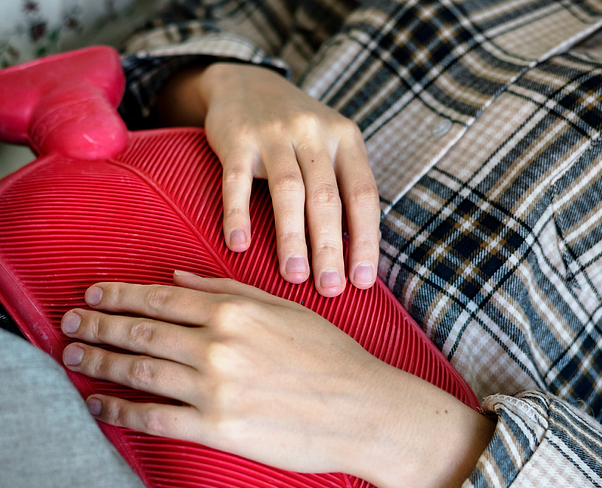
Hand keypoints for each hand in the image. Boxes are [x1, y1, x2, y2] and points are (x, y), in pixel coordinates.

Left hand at [60, 272, 494, 487]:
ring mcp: (215, 388)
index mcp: (234, 311)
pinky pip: (155, 417)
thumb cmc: (330, 357)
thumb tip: (179, 280)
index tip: (94, 295)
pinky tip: (99, 405)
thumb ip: (228, 290)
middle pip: (141, 332)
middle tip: (69, 323)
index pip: (160, 299)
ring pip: (140, 371)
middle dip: (98, 326)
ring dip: (100, 362)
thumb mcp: (283, 308)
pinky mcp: (218, 428)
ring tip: (72, 358)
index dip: (120, 296)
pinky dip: (120, 410)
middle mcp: (217, 345)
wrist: (364, 410)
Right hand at [156, 64, 380, 296]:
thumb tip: (357, 255)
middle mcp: (314, 133)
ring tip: (294, 276)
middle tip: (330, 289)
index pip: (363, 195)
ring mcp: (273, 134)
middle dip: (330, 249)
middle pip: (326, 198)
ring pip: (288, 191)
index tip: (363, 281)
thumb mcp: (329, 145)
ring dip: (291, 237)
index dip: (365, 240)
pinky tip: (239, 246)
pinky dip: (238, 215)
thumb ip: (343, 188)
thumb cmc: (295, 130)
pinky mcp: (236, 139)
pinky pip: (236, 182)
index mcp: (345, 138)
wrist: (245, 83)